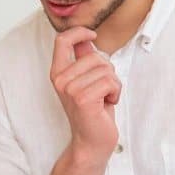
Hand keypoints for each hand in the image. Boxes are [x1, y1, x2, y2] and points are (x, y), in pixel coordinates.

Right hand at [49, 27, 120, 165]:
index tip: (92, 36)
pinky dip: (116, 92)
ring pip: (105, 69)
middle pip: (94, 56)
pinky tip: (108, 104)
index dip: (78, 32)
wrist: (92, 142)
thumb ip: (84, 60)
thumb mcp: (86, 81)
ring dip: (113, 84)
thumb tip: (86, 40)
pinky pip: (110, 81)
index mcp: (58, 73)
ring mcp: (70, 89)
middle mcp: (61, 80)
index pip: (62, 41)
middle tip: (103, 89)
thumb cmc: (92, 112)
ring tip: (105, 98)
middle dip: (108, 71)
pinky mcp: (83, 98)